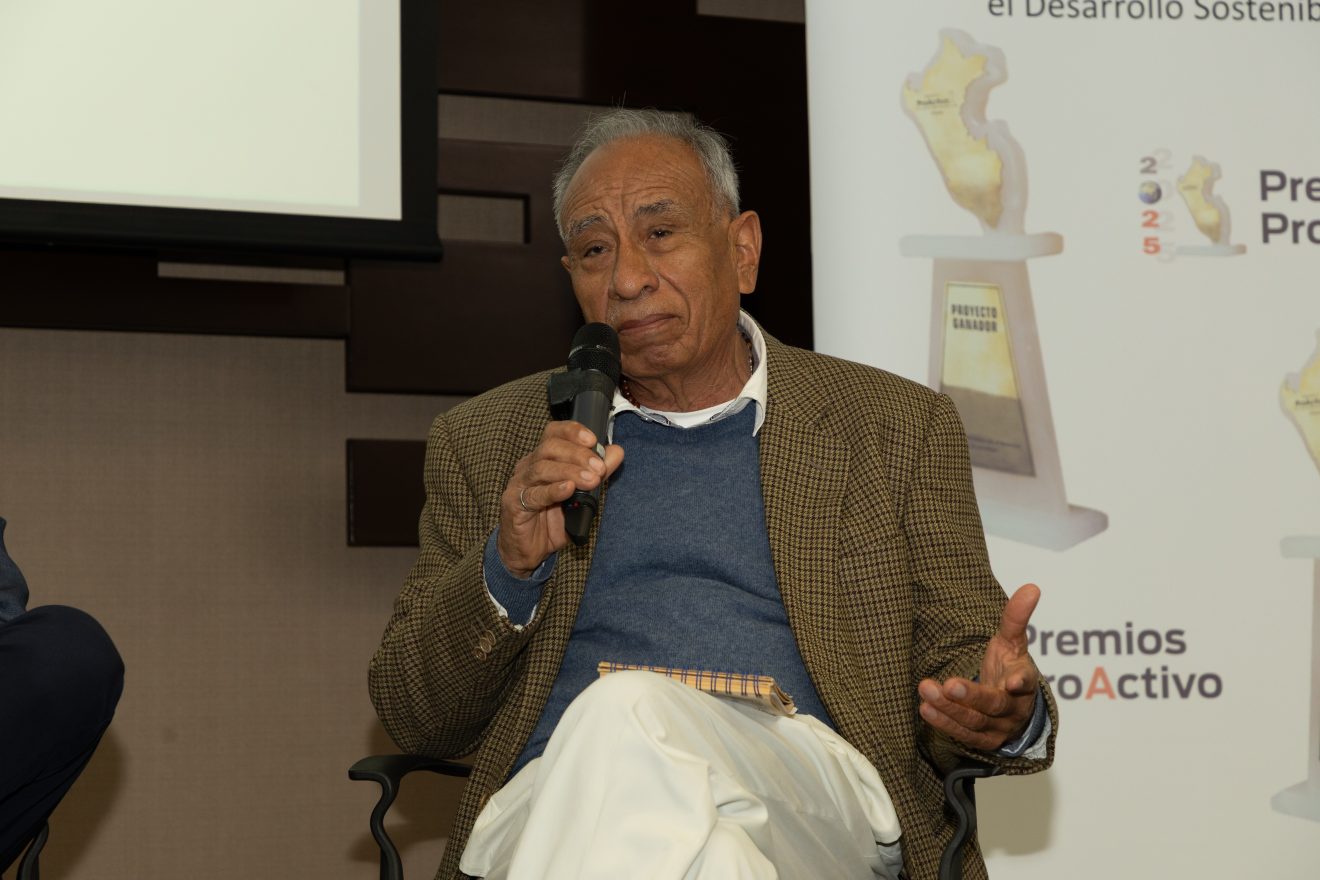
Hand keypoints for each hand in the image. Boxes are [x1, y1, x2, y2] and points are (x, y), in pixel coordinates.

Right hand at [496, 421, 623, 575]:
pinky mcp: (514, 505)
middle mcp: (528, 467)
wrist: (529, 551)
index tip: (593, 439)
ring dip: (570, 472)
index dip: (572, 432)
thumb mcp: (581, 496)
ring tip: (590, 480)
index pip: (553, 433)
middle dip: (577, 454)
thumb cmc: (552, 521)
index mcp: (542, 459)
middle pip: (549, 447)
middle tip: (599, 468)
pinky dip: (552, 490)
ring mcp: (519, 485)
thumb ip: (597, 473)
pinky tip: (568, 489)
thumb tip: (616, 452)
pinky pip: (533, 495)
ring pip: (542, 468)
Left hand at [917, 583, 1041, 751]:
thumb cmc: (1009, 669)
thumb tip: (1032, 587)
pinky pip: (963, 735)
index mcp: (1024, 682)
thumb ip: (1016, 617)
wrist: (1012, 708)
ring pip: (974, 721)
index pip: (1026, 682)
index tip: (1012, 681)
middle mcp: (1014, 709)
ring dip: (949, 708)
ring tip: (927, 690)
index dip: (1020, 682)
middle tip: (950, 684)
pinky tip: (925, 708)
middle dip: (972, 696)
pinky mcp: (983, 742)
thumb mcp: (1012, 643)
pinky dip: (944, 723)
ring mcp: (999, 728)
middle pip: (994, 705)